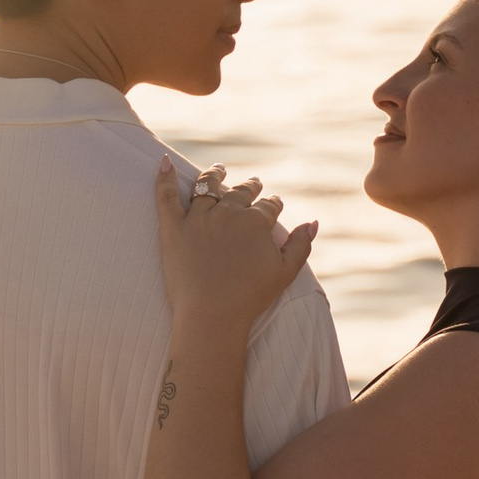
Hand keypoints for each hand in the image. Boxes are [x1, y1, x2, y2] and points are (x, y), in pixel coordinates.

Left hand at [154, 160, 317, 333]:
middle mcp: (228, 213)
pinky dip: (165, 177)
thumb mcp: (286, 272)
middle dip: (250, 187)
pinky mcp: (173, 228)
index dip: (272, 204)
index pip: (268, 205)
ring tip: (219, 170)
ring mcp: (199, 218)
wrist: (212, 315)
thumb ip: (301, 244)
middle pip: (240, 192)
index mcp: (256, 222)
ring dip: (215, 175)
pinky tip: (165, 162)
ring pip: (207, 186)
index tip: (273, 203)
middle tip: (253, 183)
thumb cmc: (251, 297)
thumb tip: (313, 222)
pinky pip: (166, 196)